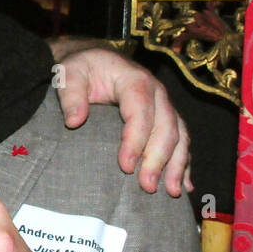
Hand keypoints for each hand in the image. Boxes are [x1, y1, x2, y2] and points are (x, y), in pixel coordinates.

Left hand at [50, 41, 190, 196]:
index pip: (140, 111)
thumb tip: (74, 121)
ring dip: (177, 165)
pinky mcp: (164, 118)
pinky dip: (184, 162)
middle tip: (147, 186)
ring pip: (179, 136)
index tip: (126, 166)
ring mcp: (163, 106)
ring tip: (170, 191)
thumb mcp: (68, 74)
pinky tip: (184, 184)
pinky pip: (181, 140)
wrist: (94, 60)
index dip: (136, 140)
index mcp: (134, 79)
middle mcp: (156, 92)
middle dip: (158, 159)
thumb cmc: (81, 68)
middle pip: (165, 127)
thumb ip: (70, 94)